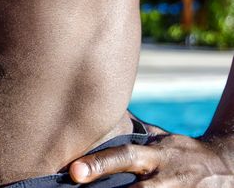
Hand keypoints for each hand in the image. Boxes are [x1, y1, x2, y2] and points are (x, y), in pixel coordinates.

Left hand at [68, 123, 233, 186]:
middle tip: (80, 187)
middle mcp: (166, 179)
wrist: (224, 169)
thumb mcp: (160, 138)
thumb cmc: (180, 152)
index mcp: (156, 155)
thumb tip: (99, 113)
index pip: (125, 156)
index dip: (99, 164)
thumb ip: (133, 131)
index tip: (74, 171)